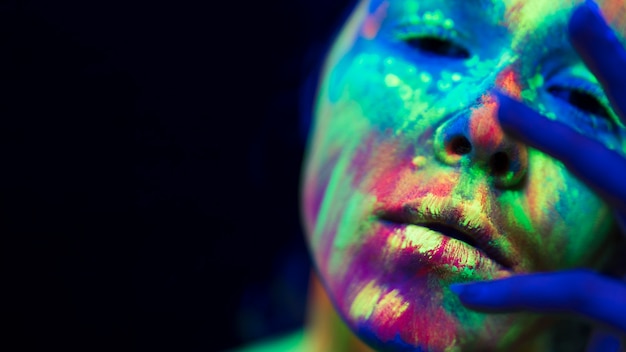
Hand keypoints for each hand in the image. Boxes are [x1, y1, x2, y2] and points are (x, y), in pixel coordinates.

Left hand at [450, 1, 625, 350]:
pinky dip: (520, 296)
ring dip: (559, 135)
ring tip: (503, 104)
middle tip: (580, 14)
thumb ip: (623, 219)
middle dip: (619, 66)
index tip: (598, 26)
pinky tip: (470, 295)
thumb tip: (612, 203)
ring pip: (616, 174)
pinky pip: (575, 292)